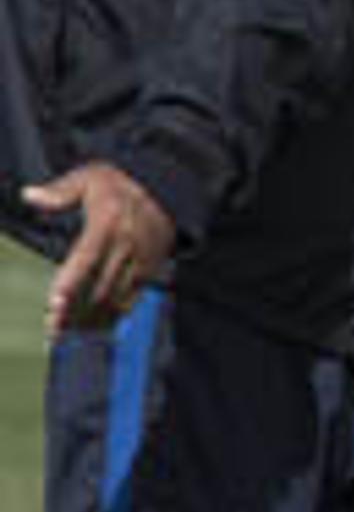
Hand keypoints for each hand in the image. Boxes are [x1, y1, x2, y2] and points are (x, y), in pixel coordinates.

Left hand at [26, 163, 172, 333]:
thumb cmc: (120, 185)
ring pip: (115, 297)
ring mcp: (140, 261)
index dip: (70, 282)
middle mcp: (127, 244)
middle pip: (99, 285)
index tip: (53, 303)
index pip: (87, 257)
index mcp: (109, 222)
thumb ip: (60, 190)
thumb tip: (29, 195)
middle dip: (75, 310)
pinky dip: (112, 316)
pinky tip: (93, 326)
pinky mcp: (149, 271)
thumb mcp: (90, 177)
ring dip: (91, 318)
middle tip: (52, 330)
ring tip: (67, 334)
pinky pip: (131, 299)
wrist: (167, 191)